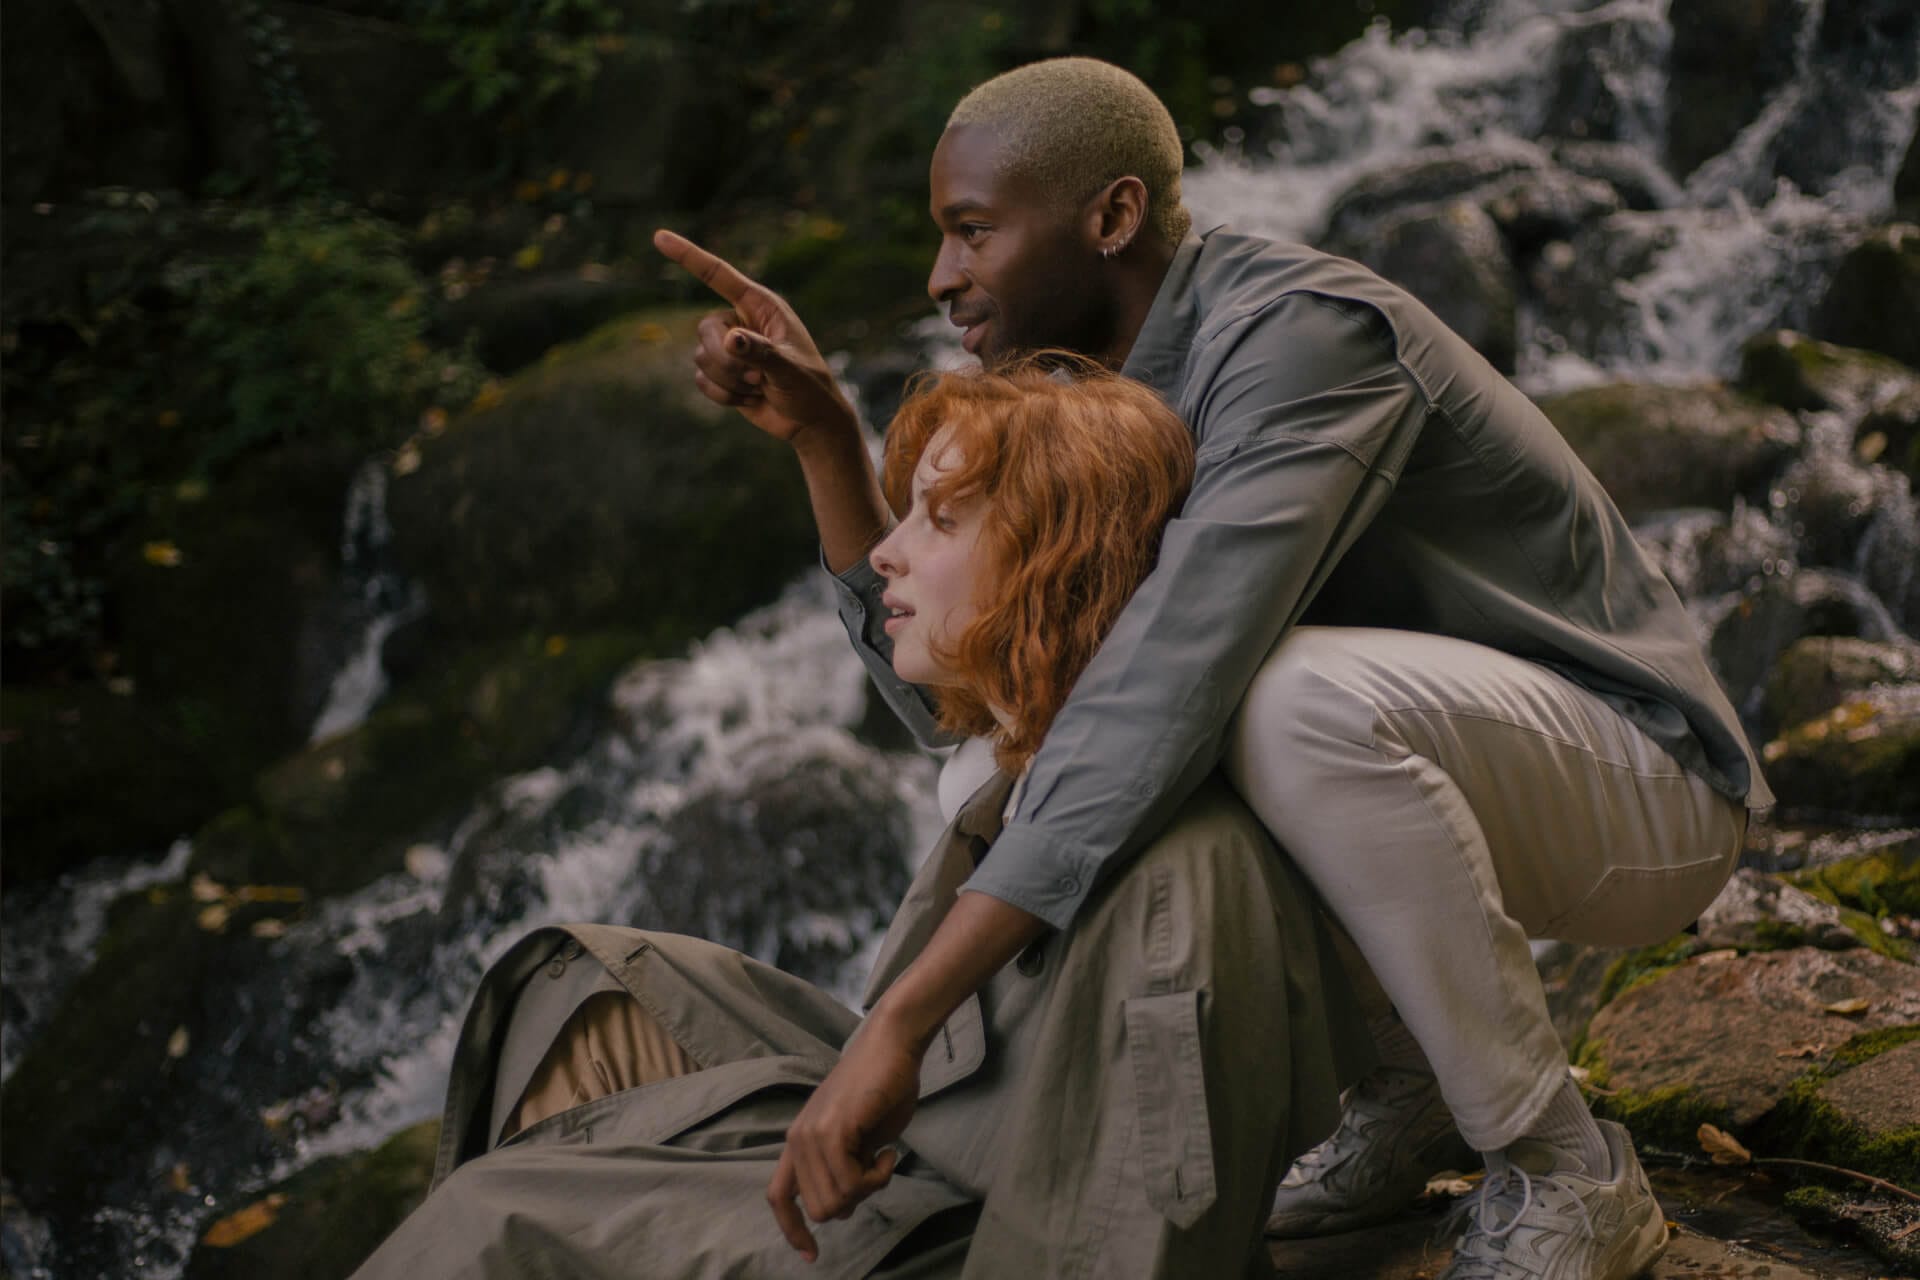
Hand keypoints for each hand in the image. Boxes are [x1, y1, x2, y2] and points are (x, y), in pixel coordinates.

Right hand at [652, 229, 858, 447]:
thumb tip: (730, 340)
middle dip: (725, 360)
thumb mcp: (791, 369)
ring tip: (760, 387)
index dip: (688, 256)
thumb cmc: (810, 388)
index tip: (659, 236)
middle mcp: (741, 322)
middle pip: (704, 329)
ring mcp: (730, 349)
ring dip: (729, 381)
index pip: (719, 276)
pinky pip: (701, 380)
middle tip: (757, 377)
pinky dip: (724, 396)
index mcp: (761, 306)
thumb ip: (761, 352)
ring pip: (700, 358)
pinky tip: (751, 399)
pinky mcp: (722, 374)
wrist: (810, 421)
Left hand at [765, 1015, 923, 1260]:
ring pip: (836, 1201)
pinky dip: (877, 1178)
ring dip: (869, 1189)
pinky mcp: (832, 1131)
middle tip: (877, 1170)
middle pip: (819, 1209)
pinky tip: (889, 1153)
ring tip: (884, 1159)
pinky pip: (852, 1184)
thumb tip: (843, 1208)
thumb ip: (845, 1170)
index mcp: (799, 1142)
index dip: (793, 1230)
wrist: (892, 1046)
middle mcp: (797, 1140)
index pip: (779, 1197)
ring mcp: (812, 1135)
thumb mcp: (860, 1141)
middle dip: (856, 1201)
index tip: (811, 1255)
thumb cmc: (882, 1088)